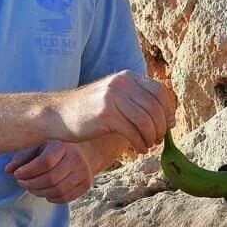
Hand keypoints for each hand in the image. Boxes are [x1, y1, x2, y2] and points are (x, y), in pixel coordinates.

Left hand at [4, 139, 94, 203]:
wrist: (83, 151)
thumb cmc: (53, 148)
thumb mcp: (37, 146)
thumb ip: (22, 157)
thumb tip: (8, 170)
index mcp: (63, 145)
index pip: (45, 162)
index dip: (28, 172)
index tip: (17, 174)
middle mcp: (76, 158)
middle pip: (51, 179)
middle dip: (31, 184)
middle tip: (21, 183)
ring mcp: (83, 172)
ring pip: (57, 190)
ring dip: (39, 192)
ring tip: (31, 187)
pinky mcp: (86, 185)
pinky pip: (65, 198)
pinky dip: (51, 197)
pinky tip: (45, 191)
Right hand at [58, 70, 176, 152]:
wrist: (57, 115)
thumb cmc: (89, 111)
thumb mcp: (115, 98)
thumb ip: (138, 101)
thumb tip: (169, 118)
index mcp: (127, 77)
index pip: (160, 91)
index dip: (168, 110)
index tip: (169, 125)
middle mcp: (122, 83)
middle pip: (156, 107)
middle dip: (161, 127)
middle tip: (158, 140)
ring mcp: (114, 97)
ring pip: (147, 121)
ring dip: (152, 137)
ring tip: (148, 145)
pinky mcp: (106, 114)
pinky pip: (134, 131)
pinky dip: (141, 143)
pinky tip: (139, 149)